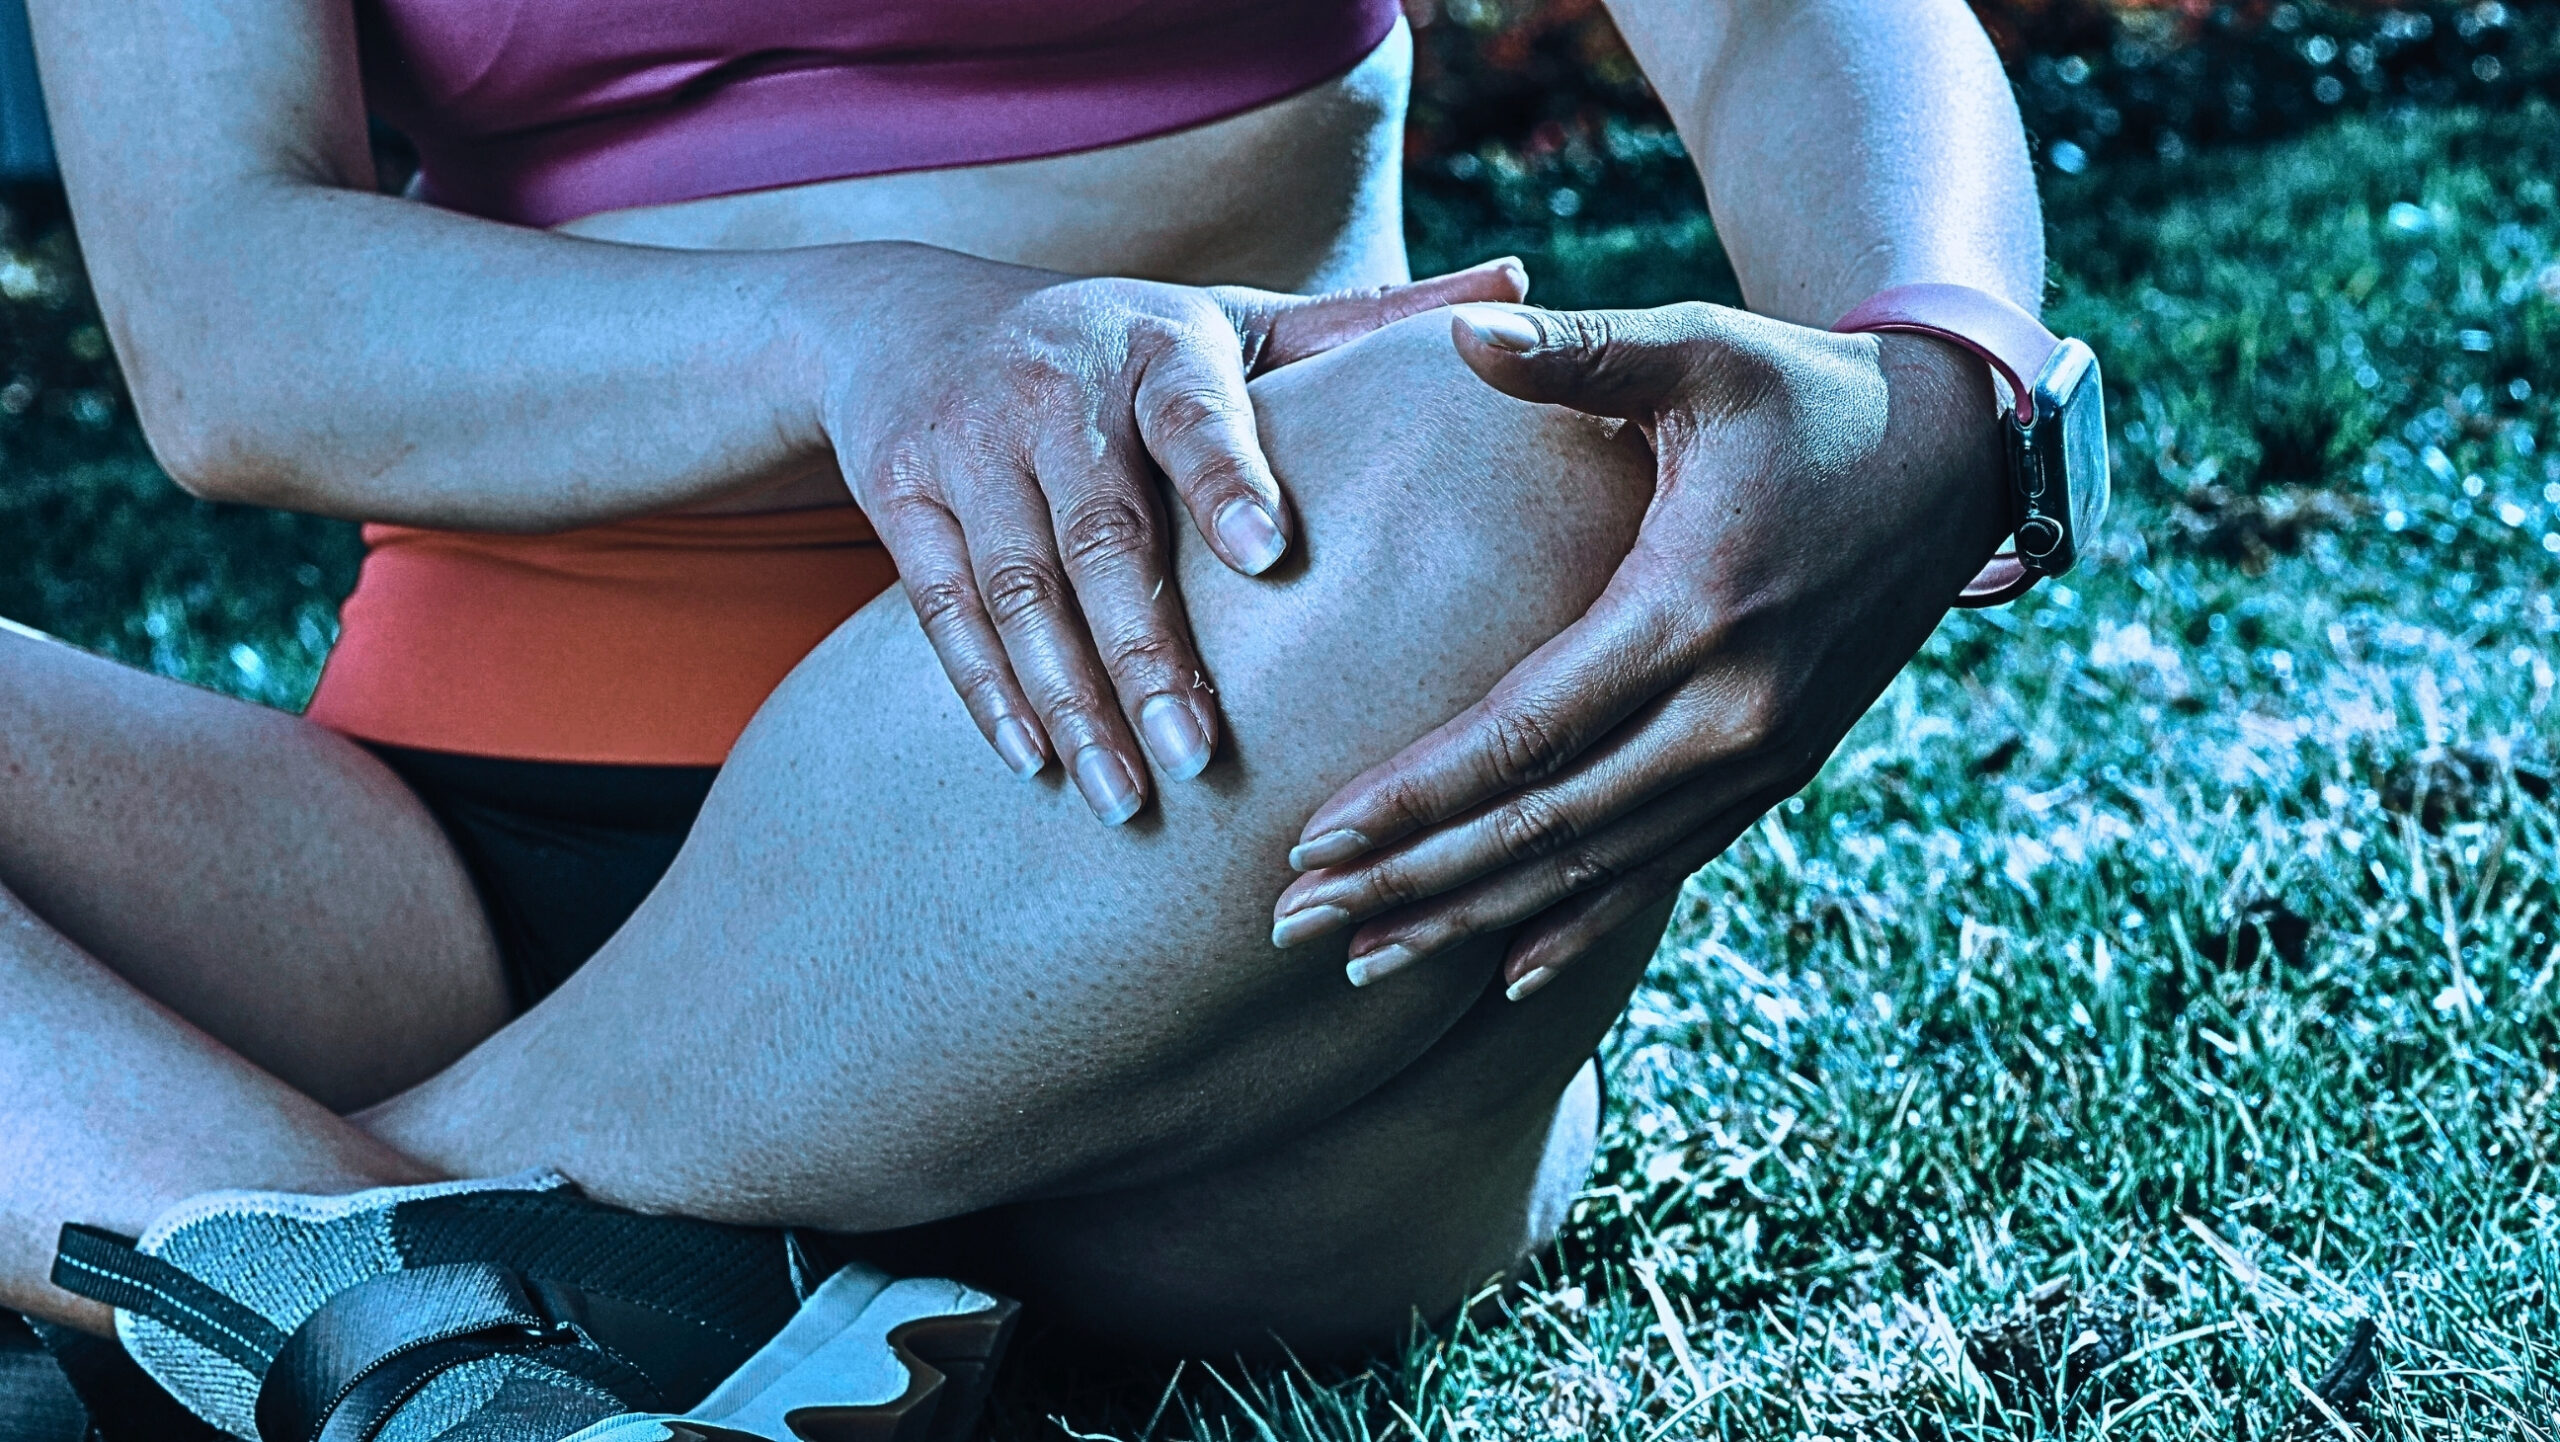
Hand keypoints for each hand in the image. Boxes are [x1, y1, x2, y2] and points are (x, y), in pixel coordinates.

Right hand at [824, 254, 1525, 823]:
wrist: (905, 317)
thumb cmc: (1118, 342)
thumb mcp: (1230, 318)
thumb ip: (1364, 325)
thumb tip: (1522, 288)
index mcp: (1157, 346)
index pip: (1196, 414)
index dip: (1227, 480)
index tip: (1271, 554)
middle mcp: (1053, 389)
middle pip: (1100, 535)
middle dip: (1148, 654)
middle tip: (1199, 760)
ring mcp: (965, 444)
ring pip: (1017, 588)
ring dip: (1067, 699)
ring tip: (1123, 799)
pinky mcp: (898, 495)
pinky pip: (943, 607)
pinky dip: (986, 692)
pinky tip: (1033, 763)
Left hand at [1266, 300, 2014, 994]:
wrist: (1956, 458)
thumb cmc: (1805, 392)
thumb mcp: (1701, 350)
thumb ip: (1581, 351)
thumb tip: (1463, 330)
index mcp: (1690, 610)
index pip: (1524, 733)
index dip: (1415, 796)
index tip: (1314, 840)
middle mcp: (1731, 711)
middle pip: (1543, 828)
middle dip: (1412, 882)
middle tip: (1295, 924)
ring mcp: (1761, 757)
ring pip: (1594, 870)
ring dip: (1474, 923)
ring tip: (1365, 962)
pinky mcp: (1777, 772)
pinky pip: (1661, 870)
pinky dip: (1578, 923)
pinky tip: (1504, 971)